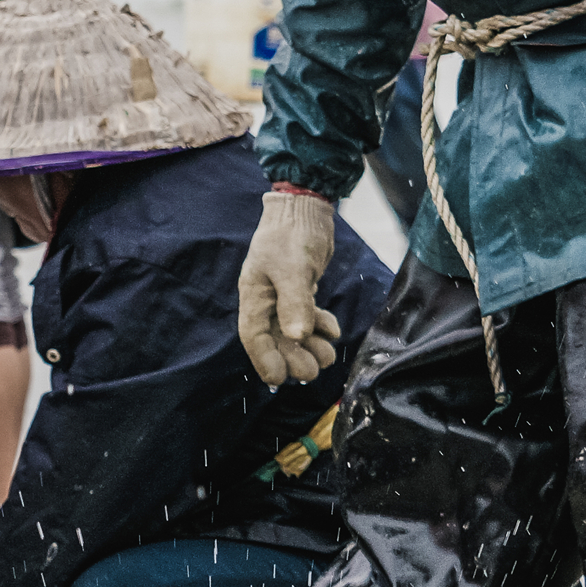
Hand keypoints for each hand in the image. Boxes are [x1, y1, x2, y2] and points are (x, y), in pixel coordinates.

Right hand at [237, 190, 340, 384]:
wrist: (305, 206)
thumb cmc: (291, 233)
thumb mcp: (293, 267)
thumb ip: (295, 302)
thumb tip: (297, 336)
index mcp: (254, 295)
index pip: (253, 335)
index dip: (264, 360)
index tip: (277, 379)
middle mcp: (265, 299)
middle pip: (275, 339)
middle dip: (292, 358)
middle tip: (312, 372)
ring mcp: (282, 296)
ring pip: (292, 332)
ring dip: (309, 347)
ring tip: (328, 355)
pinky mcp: (299, 289)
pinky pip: (306, 317)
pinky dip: (319, 327)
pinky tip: (332, 331)